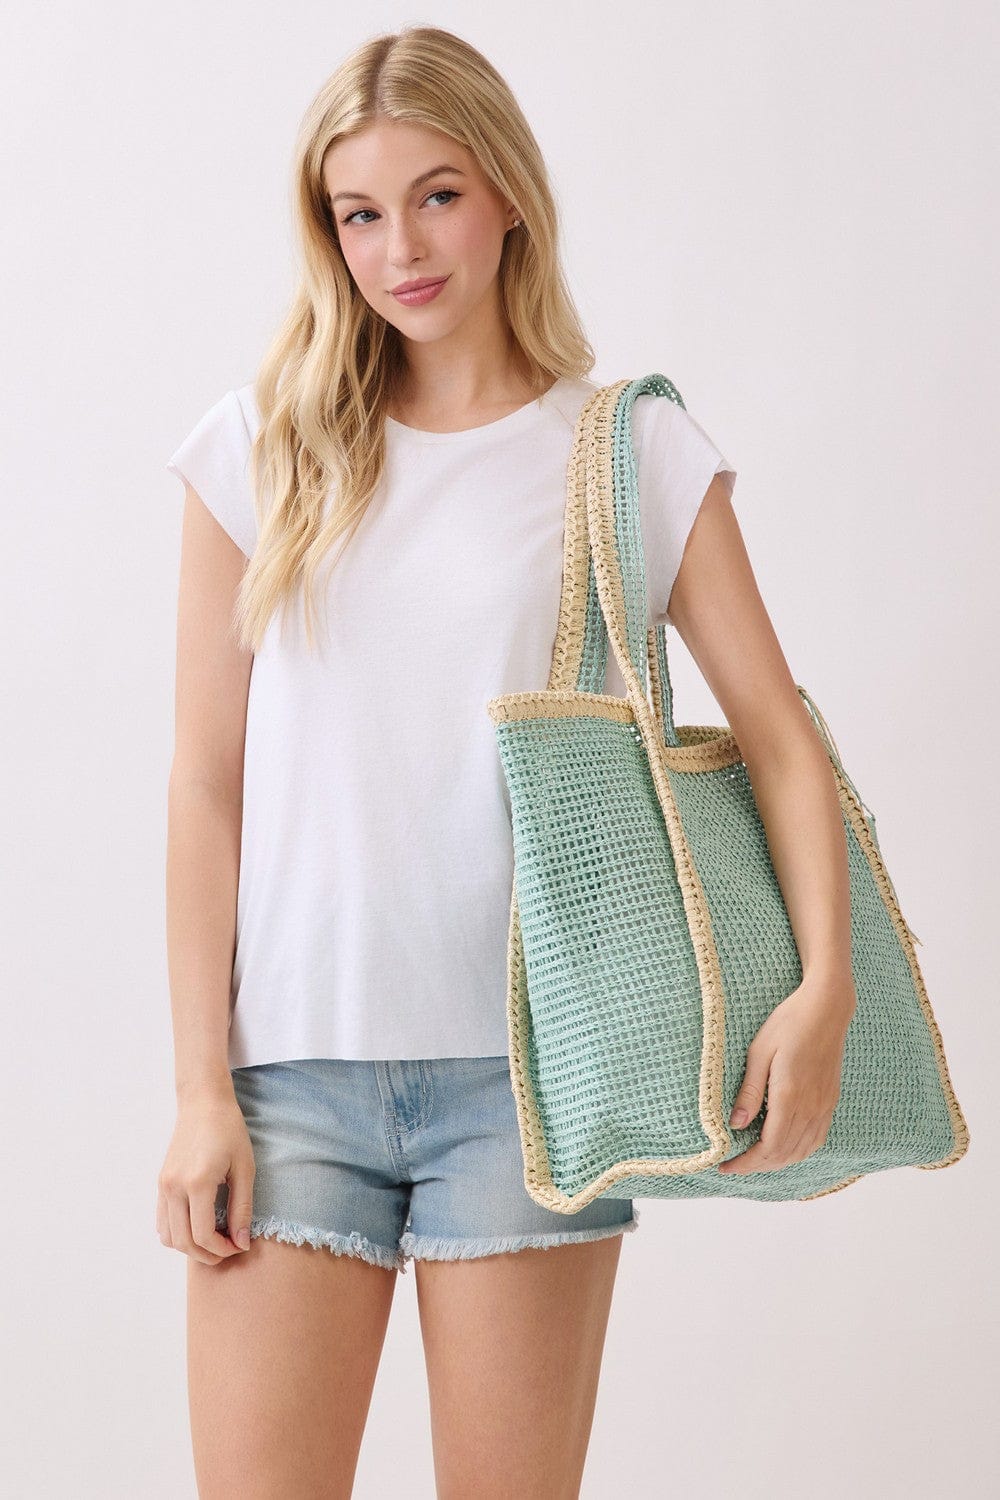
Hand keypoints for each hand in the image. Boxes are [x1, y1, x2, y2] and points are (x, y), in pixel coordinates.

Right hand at [156, 1087, 255, 1263]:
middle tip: (228, 1250)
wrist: (203, 1104)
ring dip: (190, 1248)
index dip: (222, 1249)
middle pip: (183, 1242)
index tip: (239, 1246)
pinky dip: (177, 1234)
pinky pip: (162, 1222)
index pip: (203, 1235)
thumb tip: (240, 1243)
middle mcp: (174, 1187)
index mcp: (197, 1183)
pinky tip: (198, 1228)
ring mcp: (163, 1186)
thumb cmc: (229, 1131)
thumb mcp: (244, 1169)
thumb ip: (242, 1208)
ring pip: (168, 1237)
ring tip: (214, 1241)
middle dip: (207, 1255)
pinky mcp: (160, 1184)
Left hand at [717, 973, 855, 1174]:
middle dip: (757, 1166)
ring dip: (777, 1162)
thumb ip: (749, 1092)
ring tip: (754, 1159)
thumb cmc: (788, 1024)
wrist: (826, 1009)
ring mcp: (824, 1105)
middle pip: (784, 1154)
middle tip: (734, 1165)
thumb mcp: (758, 1052)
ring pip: (802, 1150)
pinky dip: (797, 1151)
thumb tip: (735, 1125)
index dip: (746, 1163)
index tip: (725, 1167)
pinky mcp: (831, 1100)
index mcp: (789, 1096)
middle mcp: (810, 1106)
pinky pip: (816, 1139)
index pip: (768, 1146)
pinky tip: (783, 1147)